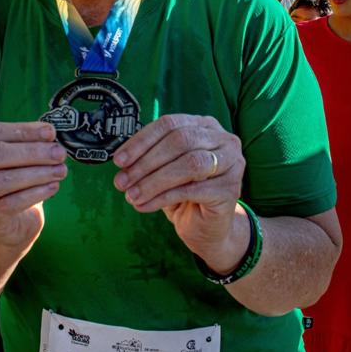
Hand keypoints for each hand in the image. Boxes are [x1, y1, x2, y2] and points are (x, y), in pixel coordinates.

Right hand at [0, 122, 66, 247]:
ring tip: (60, 170)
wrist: (5, 224)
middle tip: (58, 153)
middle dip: (29, 152)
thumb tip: (48, 132)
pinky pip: (8, 204)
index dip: (20, 130)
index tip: (50, 132)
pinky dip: (34, 193)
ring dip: (34, 174)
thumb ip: (25, 143)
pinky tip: (52, 187)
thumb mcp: (13, 160)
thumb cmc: (11, 184)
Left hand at [113, 114, 245, 272]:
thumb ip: (149, 157)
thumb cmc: (185, 194)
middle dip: (146, 162)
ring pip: (188, 164)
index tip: (119, 160)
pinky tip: (146, 205)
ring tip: (132, 196)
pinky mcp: (230, 189)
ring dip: (153, 181)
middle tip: (122, 181)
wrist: (208, 228)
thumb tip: (121, 159)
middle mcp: (222, 139)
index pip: (169, 124)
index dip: (141, 141)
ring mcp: (231, 163)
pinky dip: (163, 197)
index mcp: (204, 126)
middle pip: (179, 141)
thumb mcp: (165, 169)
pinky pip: (192, 189)